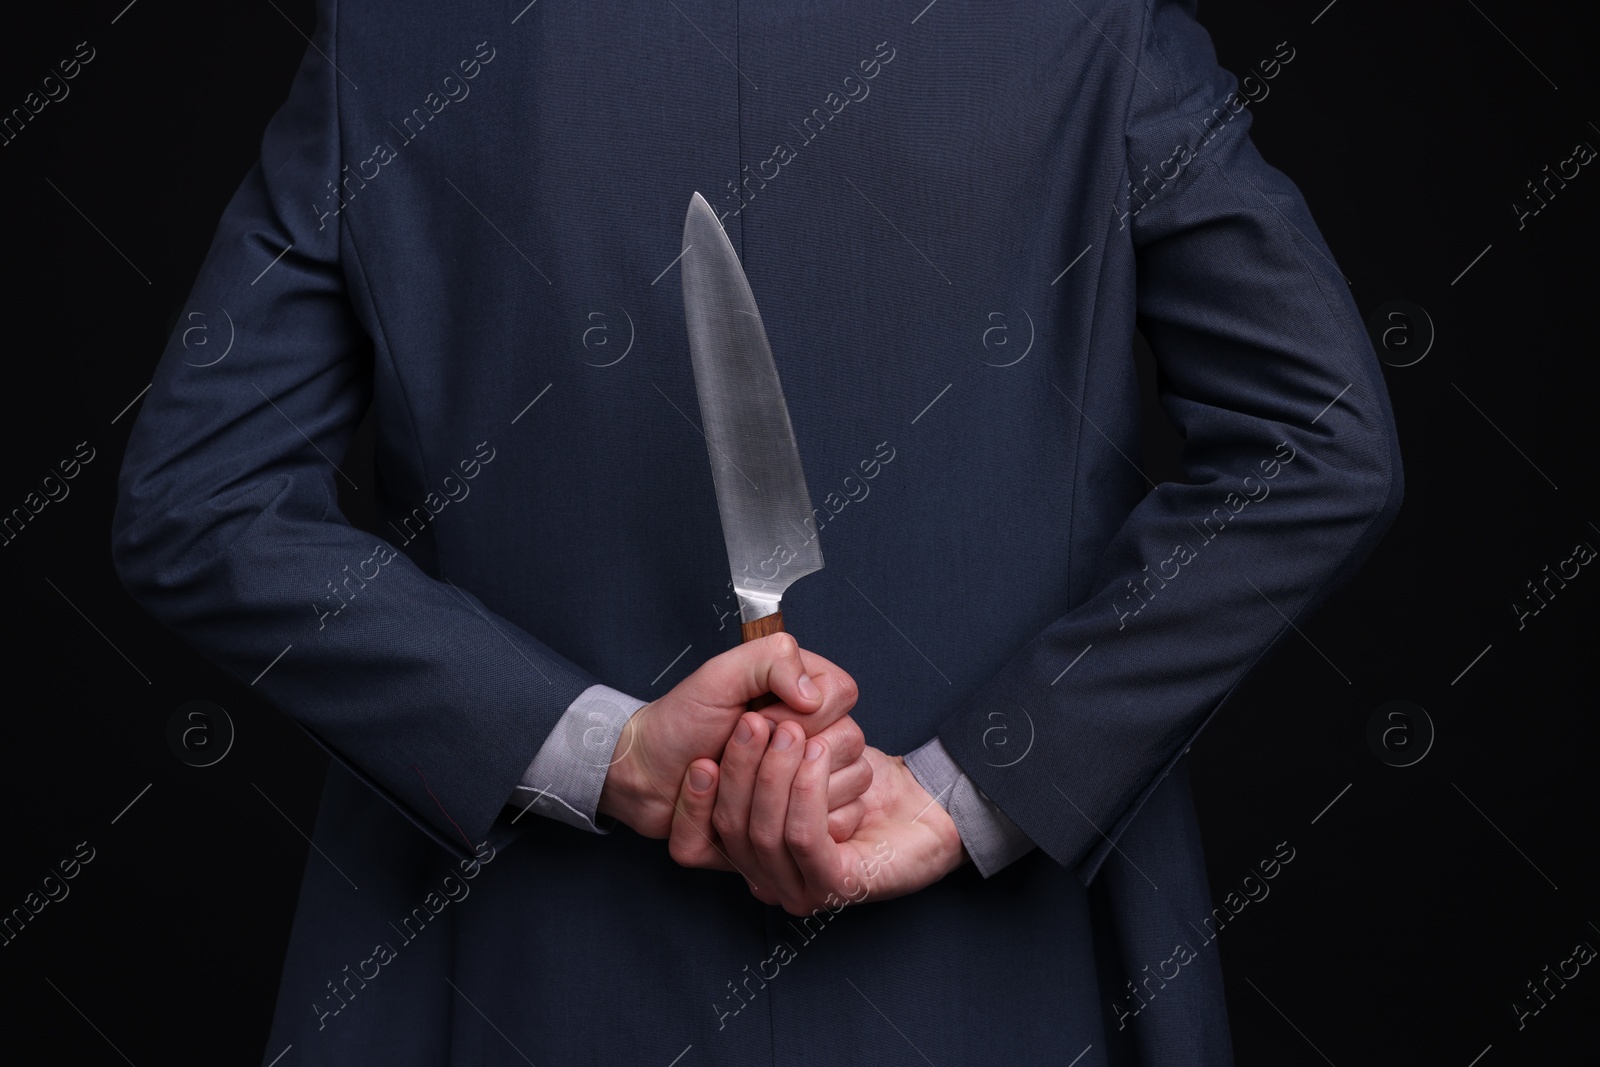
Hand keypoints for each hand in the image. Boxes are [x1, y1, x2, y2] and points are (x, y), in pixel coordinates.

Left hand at [597, 633, 870, 838]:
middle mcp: (816, 746)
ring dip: (751, 788)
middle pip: (843, 751)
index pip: (843, 698)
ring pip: (821, 803)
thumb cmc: (682, 720)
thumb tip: (814, 695)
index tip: (755, 717)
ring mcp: (805, 792)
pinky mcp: (783, 833)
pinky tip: (709, 795)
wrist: (643, 772)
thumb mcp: (720, 675)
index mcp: (809, 700)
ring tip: (718, 770)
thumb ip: (772, 661)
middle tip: (734, 742)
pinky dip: (727, 815)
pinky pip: (786, 839)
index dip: (799, 713)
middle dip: (774, 755)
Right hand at [669, 720, 968, 914]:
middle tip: (752, 725)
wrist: (927, 805)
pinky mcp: (835, 886)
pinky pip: (802, 836)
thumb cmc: (862, 781)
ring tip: (789, 732)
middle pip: (732, 829)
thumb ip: (761, 757)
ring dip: (773, 775)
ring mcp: (801, 889)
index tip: (701, 757)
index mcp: (752, 855)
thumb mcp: (800, 759)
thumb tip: (726, 734)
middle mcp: (769, 880)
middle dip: (738, 772)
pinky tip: (815, 754)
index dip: (694, 800)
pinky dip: (804, 790)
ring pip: (764, 833)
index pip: (699, 839)